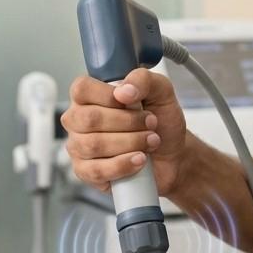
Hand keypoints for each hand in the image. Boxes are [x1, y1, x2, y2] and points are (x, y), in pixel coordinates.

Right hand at [61, 67, 187, 194]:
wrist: (173, 154)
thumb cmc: (161, 121)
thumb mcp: (161, 92)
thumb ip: (143, 80)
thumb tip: (123, 91)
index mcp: (91, 95)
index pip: (81, 89)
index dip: (108, 96)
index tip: (133, 102)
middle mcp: (79, 120)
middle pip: (89, 119)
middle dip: (128, 122)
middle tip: (151, 123)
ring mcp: (79, 146)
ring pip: (93, 145)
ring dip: (130, 143)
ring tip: (150, 141)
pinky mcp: (85, 172)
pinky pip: (96, 170)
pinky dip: (123, 165)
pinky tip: (139, 159)